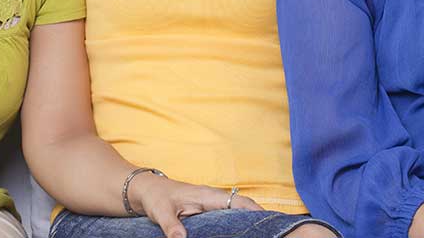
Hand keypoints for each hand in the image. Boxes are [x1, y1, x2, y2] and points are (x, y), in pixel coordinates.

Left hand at [129, 174, 261, 237]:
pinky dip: (239, 223)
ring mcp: (212, 205)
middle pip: (243, 207)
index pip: (238, 201)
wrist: (147, 190)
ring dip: (251, 221)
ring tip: (266, 234)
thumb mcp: (161, 212)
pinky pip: (229, 216)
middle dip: (259, 217)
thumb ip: (171, 226)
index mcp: (208, 196)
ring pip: (238, 212)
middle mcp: (214, 199)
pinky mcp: (208, 211)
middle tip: (276, 232)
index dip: (255, 211)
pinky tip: (244, 234)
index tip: (270, 221)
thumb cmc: (156, 198)